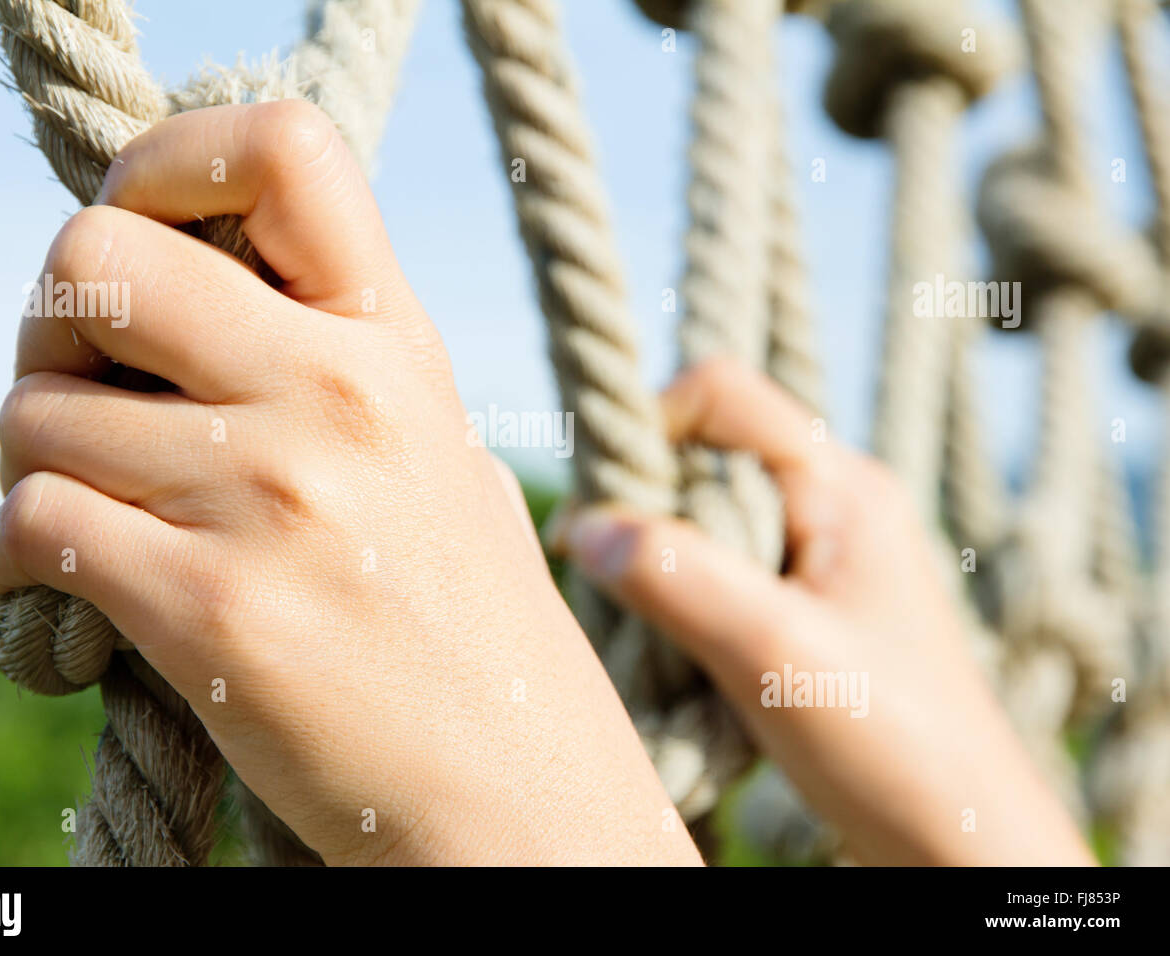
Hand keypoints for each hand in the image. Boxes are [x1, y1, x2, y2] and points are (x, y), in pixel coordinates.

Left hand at [0, 101, 700, 865]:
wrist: (514, 789)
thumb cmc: (470, 627)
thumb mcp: (440, 458)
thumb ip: (342, 371)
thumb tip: (198, 315)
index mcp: (396, 347)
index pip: (278, 151)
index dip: (166, 165)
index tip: (143, 235)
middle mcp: (337, 396)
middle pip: (94, 261)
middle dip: (50, 332)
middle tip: (82, 398)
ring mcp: (275, 497)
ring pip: (35, 413)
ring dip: (28, 466)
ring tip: (78, 518)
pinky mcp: (212, 609)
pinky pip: (32, 522)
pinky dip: (14, 558)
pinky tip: (56, 591)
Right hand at [552, 358, 1095, 865]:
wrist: (958, 838)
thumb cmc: (891, 744)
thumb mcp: (773, 653)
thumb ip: (677, 577)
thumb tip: (582, 527)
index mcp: (841, 486)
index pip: (719, 394)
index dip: (648, 430)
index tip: (602, 515)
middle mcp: (832, 503)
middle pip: (704, 456)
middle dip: (647, 513)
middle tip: (624, 591)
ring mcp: (822, 556)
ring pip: (706, 519)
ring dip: (663, 568)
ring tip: (664, 640)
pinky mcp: (808, 606)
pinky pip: (722, 571)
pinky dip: (685, 604)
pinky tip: (689, 663)